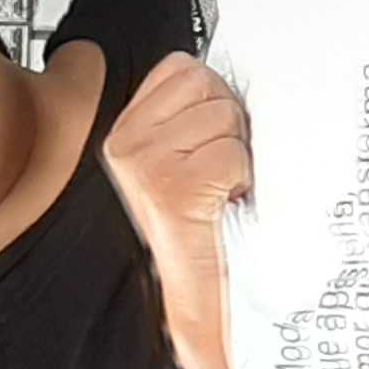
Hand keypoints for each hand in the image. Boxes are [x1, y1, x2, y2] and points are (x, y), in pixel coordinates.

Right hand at [103, 52, 253, 317]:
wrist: (202, 300)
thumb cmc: (204, 229)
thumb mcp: (186, 157)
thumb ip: (192, 114)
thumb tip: (228, 78)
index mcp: (127, 131)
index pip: (184, 68)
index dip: (215, 99)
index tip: (214, 140)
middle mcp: (127, 144)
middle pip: (207, 84)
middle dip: (231, 123)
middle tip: (222, 169)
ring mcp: (146, 165)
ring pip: (224, 116)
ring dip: (239, 153)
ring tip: (223, 188)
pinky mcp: (172, 188)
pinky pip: (231, 154)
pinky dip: (242, 178)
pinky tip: (225, 203)